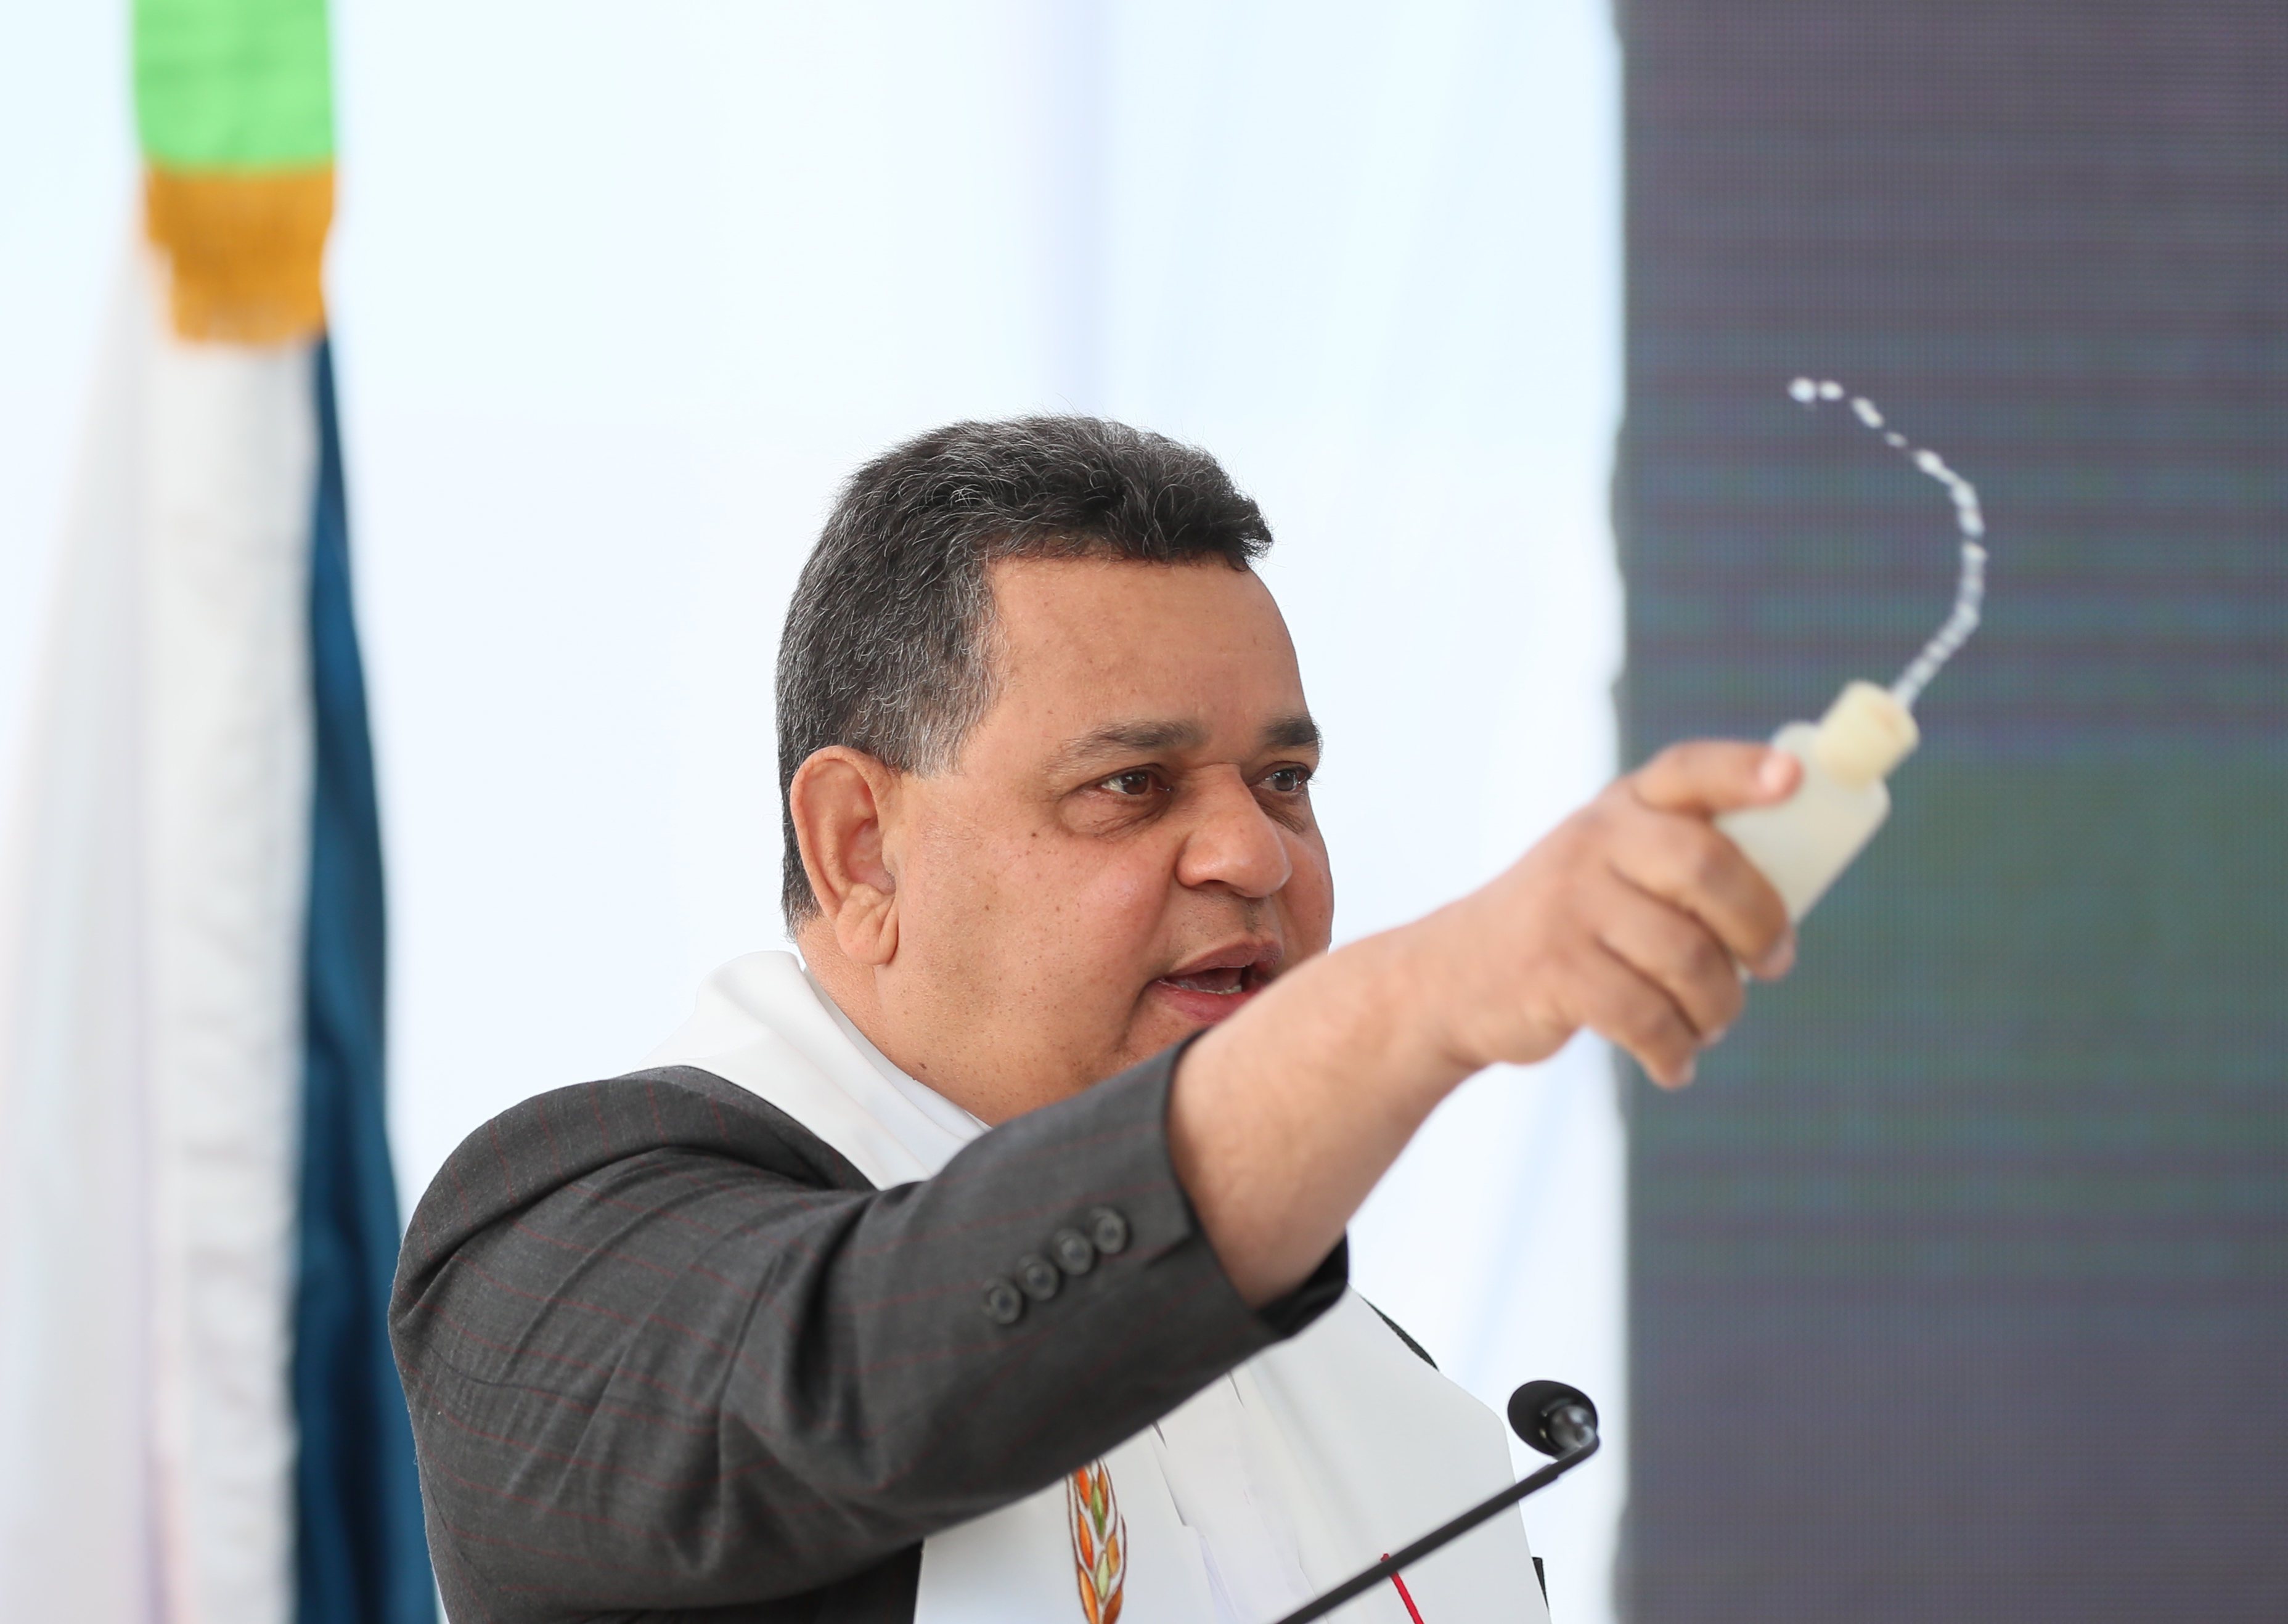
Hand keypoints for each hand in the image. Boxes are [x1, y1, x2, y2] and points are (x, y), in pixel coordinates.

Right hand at [1422, 741, 1799, 1087]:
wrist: (1454, 977)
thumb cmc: (1569, 926)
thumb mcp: (1611, 869)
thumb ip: (1684, 865)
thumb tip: (1787, 917)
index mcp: (1622, 809)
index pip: (1688, 770)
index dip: (1744, 771)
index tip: (1794, 780)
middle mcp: (1592, 843)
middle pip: (1705, 867)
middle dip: (1759, 926)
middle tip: (1774, 964)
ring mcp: (1566, 904)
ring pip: (1687, 957)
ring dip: (1718, 1006)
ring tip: (1711, 1023)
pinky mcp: (1552, 971)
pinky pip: (1646, 1017)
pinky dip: (1675, 1052)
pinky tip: (1675, 1063)